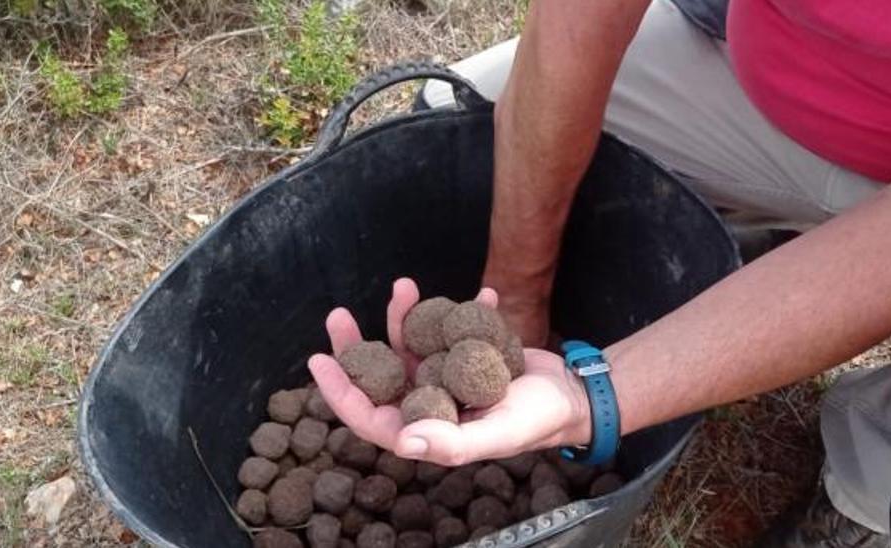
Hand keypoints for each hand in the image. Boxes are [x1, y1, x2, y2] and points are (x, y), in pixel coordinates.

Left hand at [307, 278, 590, 465]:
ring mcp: (442, 377)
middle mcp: (427, 403)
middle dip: (355, 345)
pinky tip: (482, 295)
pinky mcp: (461, 354)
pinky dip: (456, 309)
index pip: (368, 415)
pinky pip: (444, 329)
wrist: (571, 396)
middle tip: (339, 313)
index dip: (340, 390)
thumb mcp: (499, 433)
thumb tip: (402, 443)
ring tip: (407, 285)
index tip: (318, 359)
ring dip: (402, 316)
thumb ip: (453, 443)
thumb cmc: (537, 421)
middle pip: (378, 375)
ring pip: (406, 345)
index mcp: (426, 430)